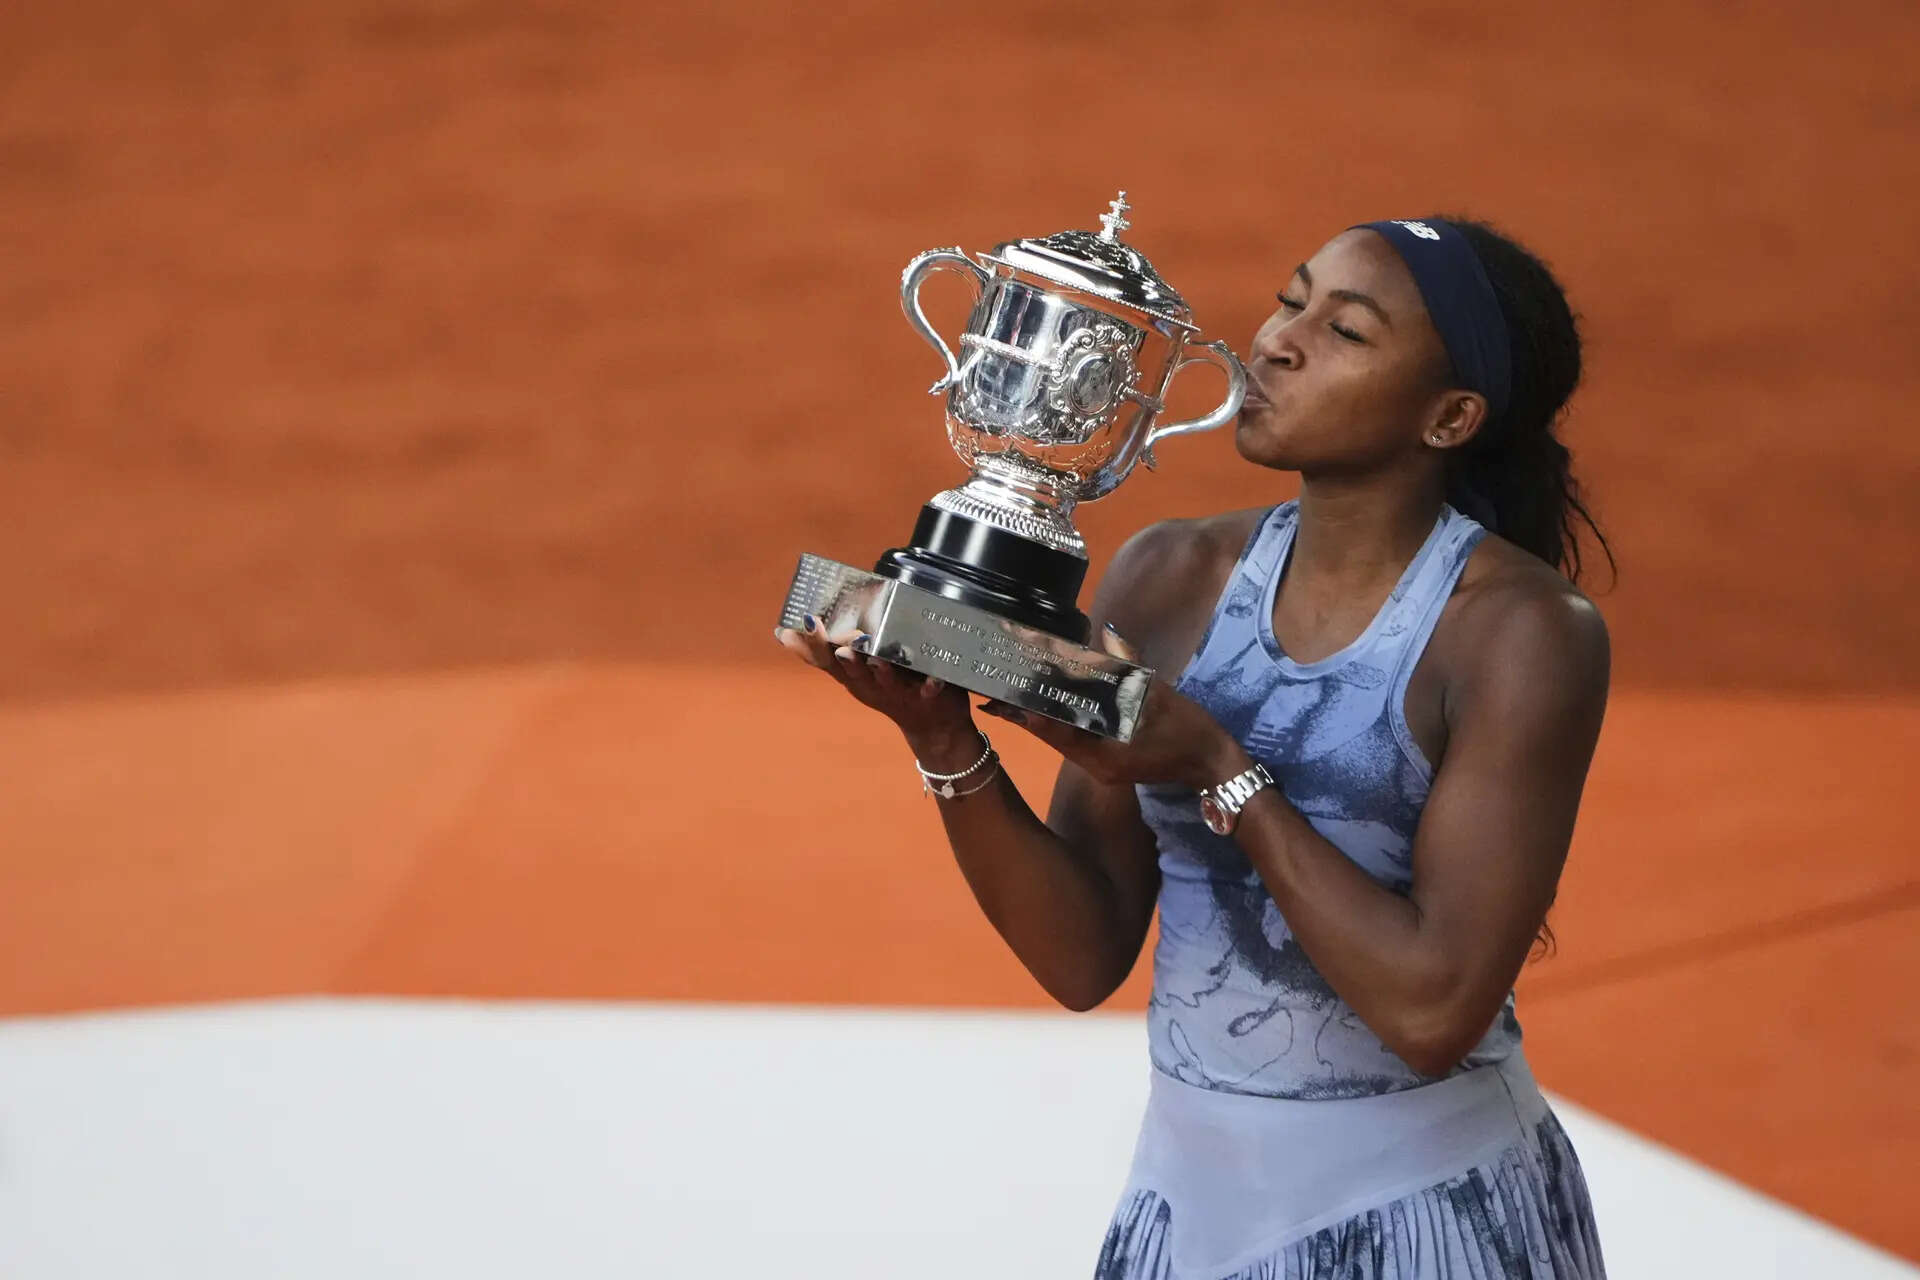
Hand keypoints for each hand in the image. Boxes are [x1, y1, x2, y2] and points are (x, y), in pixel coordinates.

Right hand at [773, 615, 977, 755]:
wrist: (932, 725)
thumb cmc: (889, 689)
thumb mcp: (852, 674)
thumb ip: (825, 655)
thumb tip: (783, 633)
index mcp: (853, 677)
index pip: (827, 660)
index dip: (816, 644)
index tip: (808, 621)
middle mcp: (872, 685)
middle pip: (855, 672)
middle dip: (848, 658)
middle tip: (841, 644)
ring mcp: (899, 692)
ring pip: (888, 681)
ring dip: (882, 671)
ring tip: (878, 660)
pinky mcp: (927, 698)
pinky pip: (929, 691)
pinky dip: (930, 686)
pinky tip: (932, 679)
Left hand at [977, 624, 1246, 790]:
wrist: (1214, 766)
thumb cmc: (1189, 732)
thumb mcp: (1160, 696)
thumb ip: (1130, 667)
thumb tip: (1108, 635)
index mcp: (1103, 754)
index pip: (1055, 731)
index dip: (1027, 712)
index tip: (1001, 696)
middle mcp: (1094, 764)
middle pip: (1050, 735)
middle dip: (1023, 711)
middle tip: (993, 690)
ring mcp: (1100, 765)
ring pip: (1060, 737)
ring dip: (1038, 715)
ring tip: (1008, 694)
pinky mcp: (1107, 760)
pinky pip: (1076, 739)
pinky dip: (1060, 720)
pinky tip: (1046, 703)